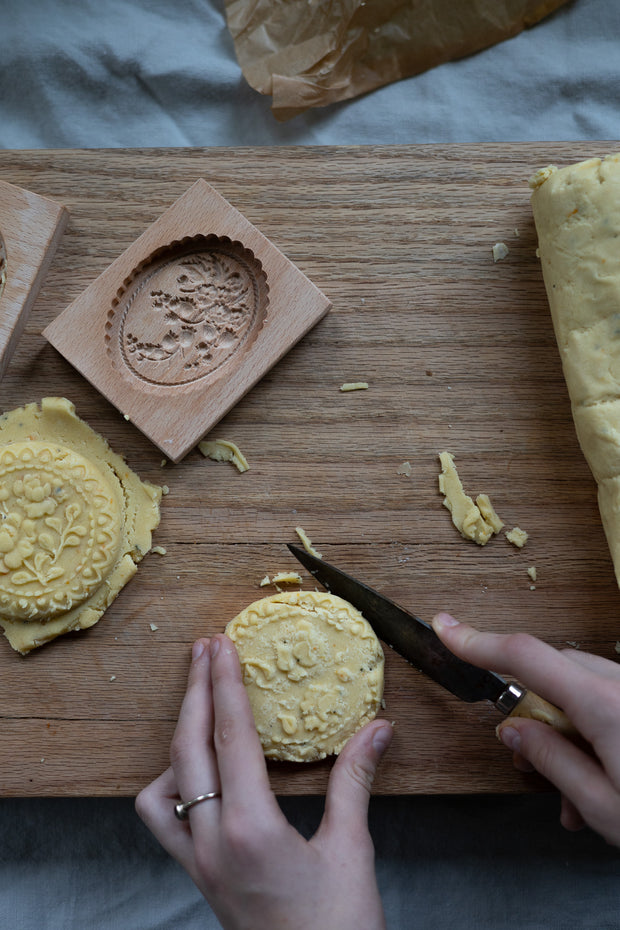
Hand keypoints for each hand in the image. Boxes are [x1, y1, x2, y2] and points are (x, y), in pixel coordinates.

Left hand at [136, 635, 392, 929]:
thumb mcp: (352, 851)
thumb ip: (355, 782)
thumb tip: (377, 729)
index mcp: (250, 829)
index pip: (231, 737)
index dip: (226, 684)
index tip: (223, 646)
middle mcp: (211, 843)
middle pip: (188, 748)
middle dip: (196, 691)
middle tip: (205, 649)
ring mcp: (197, 862)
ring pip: (164, 783)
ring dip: (179, 735)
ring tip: (199, 701)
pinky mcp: (197, 876)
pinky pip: (162, 820)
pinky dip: (170, 783)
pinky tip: (196, 771)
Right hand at [431, 613, 619, 845]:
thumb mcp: (604, 807)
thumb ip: (552, 762)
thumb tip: (514, 731)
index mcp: (605, 705)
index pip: (526, 656)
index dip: (478, 641)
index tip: (446, 628)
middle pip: (556, 672)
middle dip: (533, 710)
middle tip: (526, 760)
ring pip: (585, 688)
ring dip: (569, 730)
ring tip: (573, 795)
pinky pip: (613, 698)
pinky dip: (598, 732)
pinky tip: (602, 786)